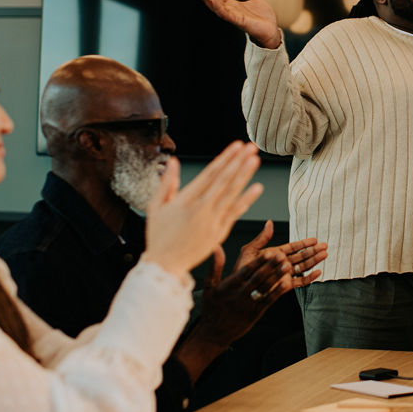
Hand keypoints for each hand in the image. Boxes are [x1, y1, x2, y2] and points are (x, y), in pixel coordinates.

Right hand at [143, 142, 262, 276]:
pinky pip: (235, 213)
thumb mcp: (155, 207)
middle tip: (251, 147)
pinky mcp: (219, 232)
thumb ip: (166, 183)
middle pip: (224, 180)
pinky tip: (257, 188)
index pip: (210, 173)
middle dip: (239, 162)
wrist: (165, 265)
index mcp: (185, 200)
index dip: (225, 158)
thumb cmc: (158, 236)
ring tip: (255, 160)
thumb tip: (174, 162)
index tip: (236, 146)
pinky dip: (246, 200)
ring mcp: (212, 221)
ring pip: (232, 194)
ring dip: (245, 176)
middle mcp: (201, 208)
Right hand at [187, 226, 327, 354]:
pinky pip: (268, 301)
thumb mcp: (209, 286)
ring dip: (277, 277)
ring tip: (287, 266)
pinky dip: (277, 292)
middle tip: (282, 256)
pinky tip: (286, 283)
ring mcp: (248, 305)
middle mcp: (239, 295)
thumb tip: (216, 248)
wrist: (213, 332)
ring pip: (264, 288)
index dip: (257, 262)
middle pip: (258, 278)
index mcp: (228, 287)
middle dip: (271, 266)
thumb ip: (215, 267)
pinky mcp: (255, 313)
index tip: (267, 253)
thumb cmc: (211, 307)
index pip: (245, 272)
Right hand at [191, 0, 280, 49]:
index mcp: (233, 5)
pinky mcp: (239, 21)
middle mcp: (231, 11)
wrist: (272, 30)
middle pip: (213, 0)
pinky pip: (227, 14)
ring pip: (217, 7)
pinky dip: (220, 8)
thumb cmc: (264, 18)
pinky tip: (214, 0)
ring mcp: (234, 16)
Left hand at [233, 221, 327, 296]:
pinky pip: (301, 282)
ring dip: (315, 261)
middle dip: (314, 251)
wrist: (240, 288)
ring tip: (325, 255)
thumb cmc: (242, 270)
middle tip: (325, 245)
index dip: (304, 243)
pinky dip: (310, 278)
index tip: (315, 240)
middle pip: (302, 256)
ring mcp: (285, 274)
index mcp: (276, 254)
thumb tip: (269, 223)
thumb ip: (262, 238)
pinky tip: (318, 272)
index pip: (293, 247)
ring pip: (304, 266)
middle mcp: (282, 263)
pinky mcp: (286, 286)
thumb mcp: (250, 251)